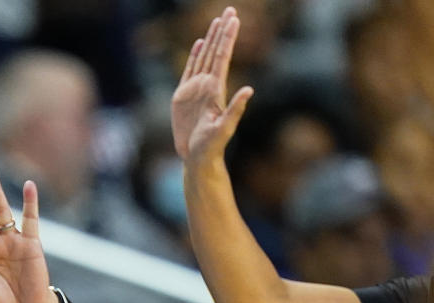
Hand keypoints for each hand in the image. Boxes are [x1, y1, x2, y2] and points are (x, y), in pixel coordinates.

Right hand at [170, 6, 253, 163]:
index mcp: (217, 88)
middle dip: (222, 30)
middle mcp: (208, 84)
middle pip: (216, 51)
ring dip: (210, 39)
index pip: (224, 56)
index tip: (234, 18)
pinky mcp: (183, 96)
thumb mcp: (225, 127)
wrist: (197, 157)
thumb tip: (250, 89)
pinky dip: (195, 55)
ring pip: (205, 57)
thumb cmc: (212, 146)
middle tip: (230, 9)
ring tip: (216, 20)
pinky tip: (199, 44)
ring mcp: (196, 89)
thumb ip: (236, 108)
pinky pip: (190, 70)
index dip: (228, 37)